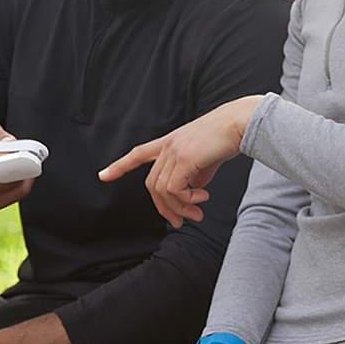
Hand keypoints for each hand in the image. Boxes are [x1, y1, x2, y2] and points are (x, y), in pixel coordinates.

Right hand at [0, 117, 34, 211]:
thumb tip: (11, 145)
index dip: (3, 158)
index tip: (19, 153)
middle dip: (18, 165)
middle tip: (29, 154)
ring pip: (10, 187)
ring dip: (23, 174)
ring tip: (24, 161)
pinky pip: (14, 196)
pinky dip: (23, 184)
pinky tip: (24, 174)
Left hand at [99, 96, 261, 227]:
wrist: (241, 122)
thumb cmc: (228, 137)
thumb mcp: (206, 158)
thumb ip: (195, 173)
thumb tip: (192, 192)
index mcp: (170, 142)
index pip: (138, 153)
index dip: (120, 165)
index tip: (103, 175)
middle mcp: (168, 146)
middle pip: (152, 185)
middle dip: (165, 208)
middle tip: (184, 221)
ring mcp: (174, 151)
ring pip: (163, 190)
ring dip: (180, 207)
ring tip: (198, 211)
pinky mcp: (185, 158)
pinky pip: (175, 189)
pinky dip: (187, 200)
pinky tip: (202, 198)